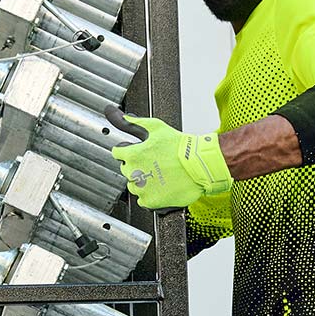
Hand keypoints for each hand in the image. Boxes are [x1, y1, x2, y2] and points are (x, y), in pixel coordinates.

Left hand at [111, 115, 230, 209]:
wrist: (200, 165)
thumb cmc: (180, 147)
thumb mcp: (156, 128)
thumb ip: (132, 122)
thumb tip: (114, 113)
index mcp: (132, 155)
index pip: (117, 153)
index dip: (129, 150)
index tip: (140, 152)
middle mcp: (134, 173)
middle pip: (126, 169)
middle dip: (137, 165)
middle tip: (155, 162)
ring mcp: (142, 189)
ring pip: (134, 185)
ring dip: (143, 181)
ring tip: (161, 174)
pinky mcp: (150, 202)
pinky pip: (143, 200)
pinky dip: (150, 195)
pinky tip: (162, 186)